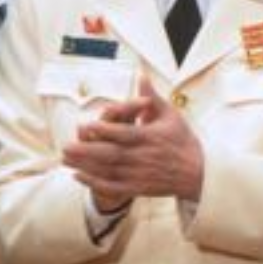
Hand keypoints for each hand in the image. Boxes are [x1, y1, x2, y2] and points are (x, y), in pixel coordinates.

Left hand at [64, 78, 204, 206]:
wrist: (198, 173)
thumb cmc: (182, 140)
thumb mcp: (170, 115)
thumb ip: (151, 97)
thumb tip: (140, 75)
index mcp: (150, 138)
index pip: (124, 134)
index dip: (104, 131)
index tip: (84, 127)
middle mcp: (143, 157)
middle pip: (111, 155)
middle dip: (87, 151)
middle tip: (65, 146)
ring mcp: (139, 175)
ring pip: (108, 171)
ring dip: (85, 166)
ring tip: (64, 159)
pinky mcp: (138, 188)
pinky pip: (113, 187)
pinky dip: (95, 183)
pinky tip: (78, 176)